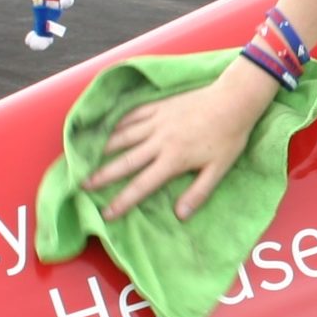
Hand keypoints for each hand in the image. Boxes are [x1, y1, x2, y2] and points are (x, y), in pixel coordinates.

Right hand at [84, 70, 269, 220]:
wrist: (233, 100)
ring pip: (124, 136)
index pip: (142, 185)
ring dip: (105, 147)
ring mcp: (157, 121)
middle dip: (103, 175)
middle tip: (83, 185)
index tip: (106, 213)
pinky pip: (133, 115)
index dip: (123, 201)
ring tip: (89, 156)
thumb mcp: (218, 170)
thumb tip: (180, 215)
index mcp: (173, 160)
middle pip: (125, 161)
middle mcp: (159, 141)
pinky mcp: (159, 106)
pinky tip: (111, 129)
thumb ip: (198, 193)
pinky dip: (119, 123)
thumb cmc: (229, 137)